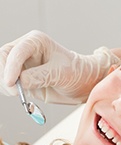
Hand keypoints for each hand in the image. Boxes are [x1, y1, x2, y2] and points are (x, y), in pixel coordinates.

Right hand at [0, 30, 120, 103]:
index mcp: (36, 42)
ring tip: (19, 95)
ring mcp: (24, 66)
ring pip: (5, 72)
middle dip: (5, 75)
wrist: (83, 85)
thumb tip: (20, 82)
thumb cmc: (77, 73)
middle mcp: (27, 51)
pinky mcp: (24, 79)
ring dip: (7, 85)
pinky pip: (11, 85)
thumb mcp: (61, 73)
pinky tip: (21, 96)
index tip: (12, 83)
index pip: (17, 51)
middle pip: (4, 59)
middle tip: (14, 92)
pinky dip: (11, 91)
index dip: (11, 67)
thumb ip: (40, 76)